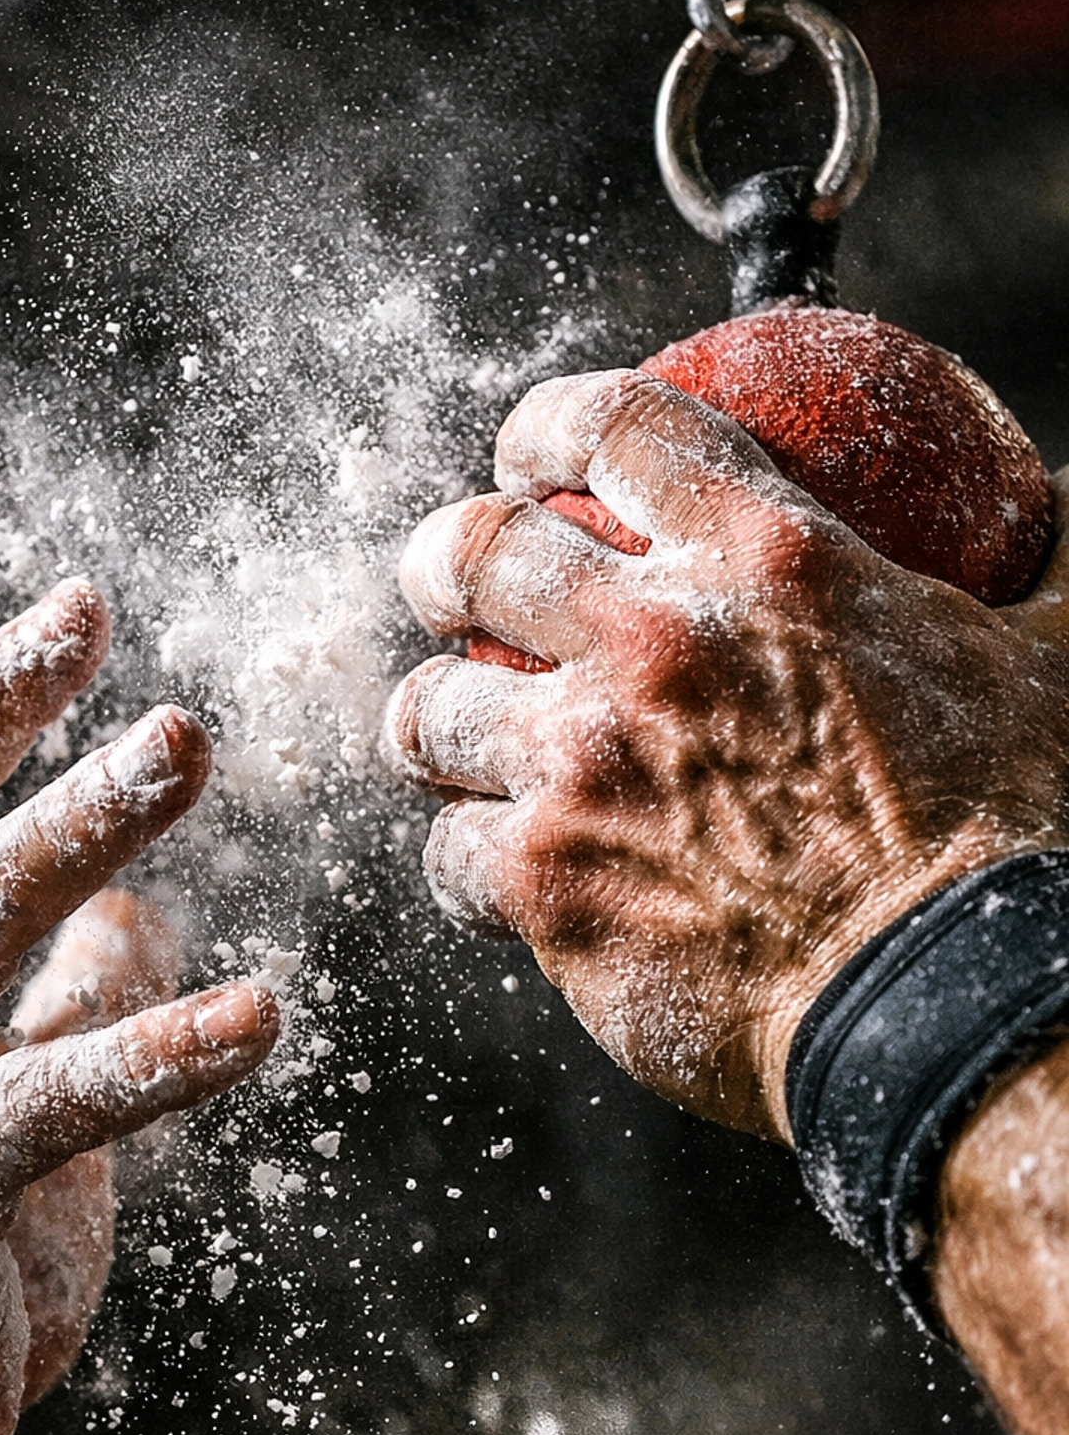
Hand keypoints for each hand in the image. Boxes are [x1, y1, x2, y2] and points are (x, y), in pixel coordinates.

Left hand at [387, 369, 1068, 1137]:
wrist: (949, 1005)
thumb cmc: (1010, 839)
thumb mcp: (1052, 663)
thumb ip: (1043, 570)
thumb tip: (1063, 511)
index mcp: (768, 562)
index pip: (614, 429)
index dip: (546, 429)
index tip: (529, 457)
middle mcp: (651, 645)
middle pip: (473, 552)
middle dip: (441, 562)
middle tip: (448, 591)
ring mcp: (581, 764)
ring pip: (429, 712)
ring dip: (434, 724)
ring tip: (452, 744)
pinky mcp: (542, 883)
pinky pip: (448, 859)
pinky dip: (469, 867)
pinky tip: (503, 881)